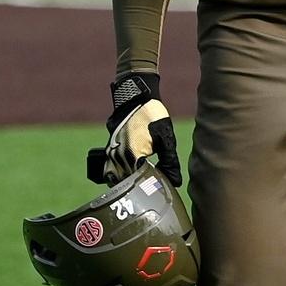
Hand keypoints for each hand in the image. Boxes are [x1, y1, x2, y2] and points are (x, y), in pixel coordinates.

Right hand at [89, 72, 180, 186]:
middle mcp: (118, 157)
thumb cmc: (152, 116)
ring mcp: (111, 154)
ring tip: (142, 183)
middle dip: (139, 187)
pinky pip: (109, 170)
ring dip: (127, 183)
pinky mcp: (109, 150)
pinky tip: (130, 176)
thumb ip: (169, 162)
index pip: (140, 182)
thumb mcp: (165, 138)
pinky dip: (117, 176)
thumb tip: (175, 181)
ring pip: (115, 179)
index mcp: (132, 155)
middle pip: (126, 183)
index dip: (151, 186)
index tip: (161, 187)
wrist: (135, 97)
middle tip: (154, 187)